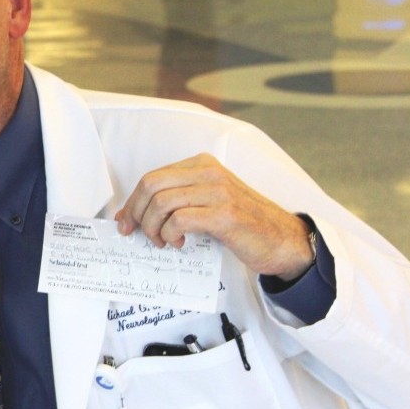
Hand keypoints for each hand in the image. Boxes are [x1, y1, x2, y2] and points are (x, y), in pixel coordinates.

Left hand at [114, 153, 313, 280]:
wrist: (282, 240)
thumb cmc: (242, 224)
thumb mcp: (206, 203)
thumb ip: (176, 202)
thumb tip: (133, 215)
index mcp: (202, 165)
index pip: (153, 177)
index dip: (133, 201)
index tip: (126, 221)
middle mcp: (209, 172)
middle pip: (151, 185)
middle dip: (136, 212)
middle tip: (136, 234)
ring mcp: (218, 191)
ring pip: (162, 202)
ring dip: (153, 227)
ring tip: (162, 241)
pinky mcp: (224, 214)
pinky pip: (180, 219)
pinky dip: (170, 234)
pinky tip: (178, 243)